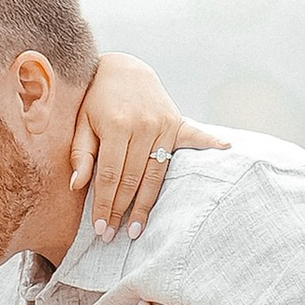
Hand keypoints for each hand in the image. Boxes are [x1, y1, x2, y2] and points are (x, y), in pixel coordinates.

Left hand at [68, 54, 228, 239]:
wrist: (121, 68)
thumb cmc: (96, 99)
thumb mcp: (81, 122)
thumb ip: (81, 153)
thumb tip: (77, 186)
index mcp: (117, 126)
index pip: (111, 176)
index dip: (105, 204)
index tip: (100, 228)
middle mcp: (144, 127)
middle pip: (133, 179)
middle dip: (122, 210)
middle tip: (114, 236)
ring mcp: (164, 124)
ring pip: (156, 173)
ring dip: (147, 203)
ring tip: (137, 228)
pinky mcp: (177, 122)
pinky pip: (195, 137)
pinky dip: (211, 142)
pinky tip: (226, 148)